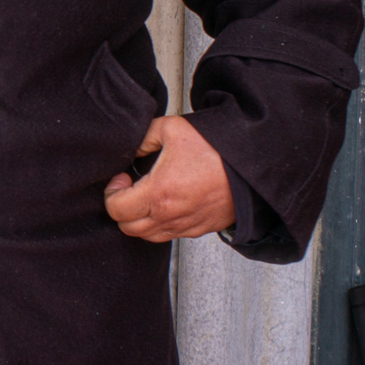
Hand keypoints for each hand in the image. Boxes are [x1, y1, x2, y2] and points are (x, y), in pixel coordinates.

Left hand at [103, 115, 235, 242]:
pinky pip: (171, 236)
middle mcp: (171, 215)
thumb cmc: (217, 148)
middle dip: (121, 208)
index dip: (111, 193)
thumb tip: (131, 148)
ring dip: (140, 219)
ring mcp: (187, 225)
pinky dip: (161, 224)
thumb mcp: (172, 128)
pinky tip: (166, 204)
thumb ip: (144, 137)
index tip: (121, 178)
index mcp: (159, 192)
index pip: (117, 209)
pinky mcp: (201, 229)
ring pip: (149, 236)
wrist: (253, 164)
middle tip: (129, 189)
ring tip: (146, 197)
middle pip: (128, 228)